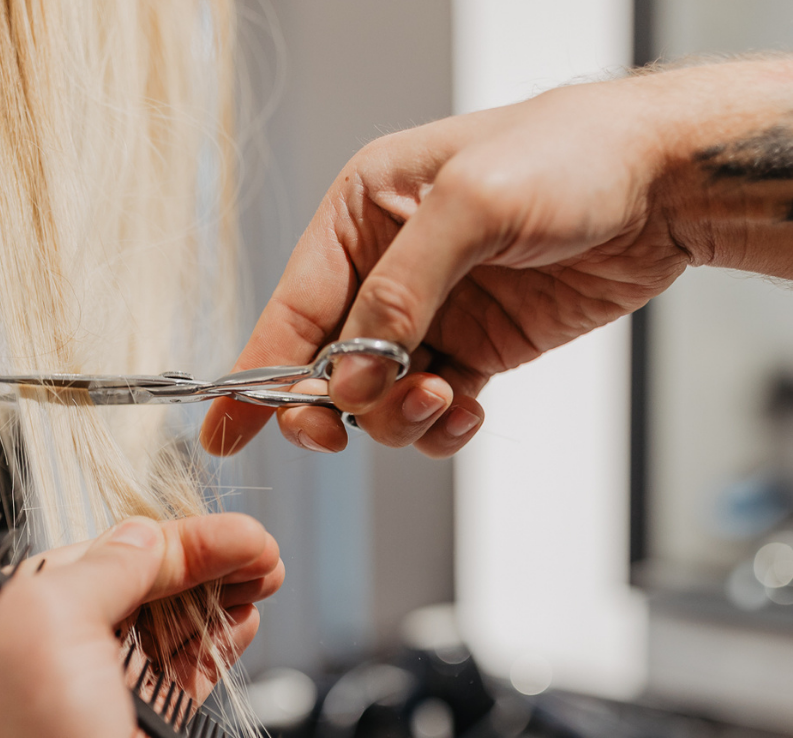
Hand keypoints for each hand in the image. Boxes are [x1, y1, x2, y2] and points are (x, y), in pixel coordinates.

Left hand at [0, 513, 282, 737]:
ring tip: (264, 583)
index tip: (234, 535)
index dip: (175, 541)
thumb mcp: (51, 621)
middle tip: (263, 556)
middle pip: (142, 590)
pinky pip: (179, 683)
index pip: (106, 553)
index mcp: (11, 610)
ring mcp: (90, 699)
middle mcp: (47, 651)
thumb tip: (144, 536)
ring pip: (167, 634)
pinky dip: (212, 652)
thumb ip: (104, 569)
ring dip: (217, 605)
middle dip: (206, 568)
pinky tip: (240, 627)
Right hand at [201, 59, 792, 458]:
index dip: (255, 374)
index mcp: (362, 214)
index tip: (223, 431)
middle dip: (334, 406)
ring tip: (445, 397)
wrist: (664, 184)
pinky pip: (431, 412)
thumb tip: (354, 370)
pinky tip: (470, 410)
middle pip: (325, 366)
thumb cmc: (569, 157)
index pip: (291, 307)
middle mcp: (385, 268)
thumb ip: (399, 291)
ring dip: (399, 417)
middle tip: (346, 427)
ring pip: (377, 401)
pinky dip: (442, 427)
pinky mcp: (473, 350)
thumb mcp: (471, 205)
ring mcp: (429, 315)